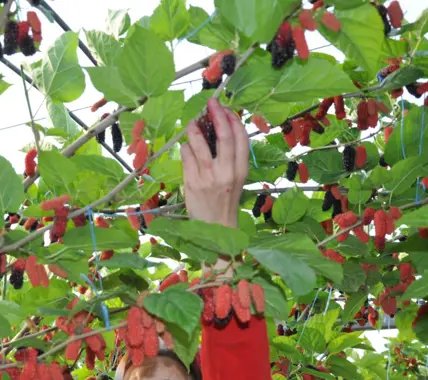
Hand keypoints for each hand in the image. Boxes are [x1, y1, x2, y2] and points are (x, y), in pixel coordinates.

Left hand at [181, 98, 249, 227]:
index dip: (233, 120)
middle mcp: (226, 172)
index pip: (241, 138)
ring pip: (200, 145)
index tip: (226, 109)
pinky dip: (186, 147)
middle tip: (211, 103)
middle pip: (223, 137)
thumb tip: (220, 131)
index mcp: (241, 170)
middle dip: (217, 115)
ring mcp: (208, 177)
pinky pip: (186, 157)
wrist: (215, 228)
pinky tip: (186, 145)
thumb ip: (232, 159)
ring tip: (192, 122)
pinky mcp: (192, 183)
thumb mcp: (236, 180)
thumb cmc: (225, 202)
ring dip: (195, 129)